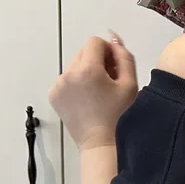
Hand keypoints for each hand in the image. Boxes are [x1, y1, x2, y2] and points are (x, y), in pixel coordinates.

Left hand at [49, 33, 137, 150]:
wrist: (100, 143)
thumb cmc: (118, 118)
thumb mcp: (130, 85)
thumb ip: (125, 57)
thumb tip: (114, 40)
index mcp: (88, 69)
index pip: (95, 42)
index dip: (108, 52)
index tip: (114, 68)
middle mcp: (69, 74)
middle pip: (83, 52)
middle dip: (97, 62)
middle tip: (108, 83)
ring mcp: (58, 85)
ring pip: (75, 66)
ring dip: (86, 73)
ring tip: (98, 94)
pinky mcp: (54, 95)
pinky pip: (66, 80)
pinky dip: (76, 85)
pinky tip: (87, 101)